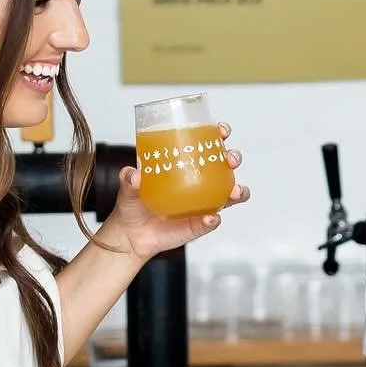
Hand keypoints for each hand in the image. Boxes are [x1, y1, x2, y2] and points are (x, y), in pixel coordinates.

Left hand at [102, 129, 249, 263]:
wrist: (132, 235)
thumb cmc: (134, 204)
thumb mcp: (127, 186)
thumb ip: (129, 179)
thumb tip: (136, 175)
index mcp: (184, 166)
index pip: (206, 146)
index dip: (218, 136)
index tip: (222, 130)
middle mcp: (198, 183)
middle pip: (225, 167)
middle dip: (233, 159)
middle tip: (230, 159)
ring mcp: (202, 204)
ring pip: (229, 195)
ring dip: (237, 191)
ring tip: (235, 191)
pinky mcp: (199, 225)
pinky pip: (212, 222)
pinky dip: (214, 220)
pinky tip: (211, 218)